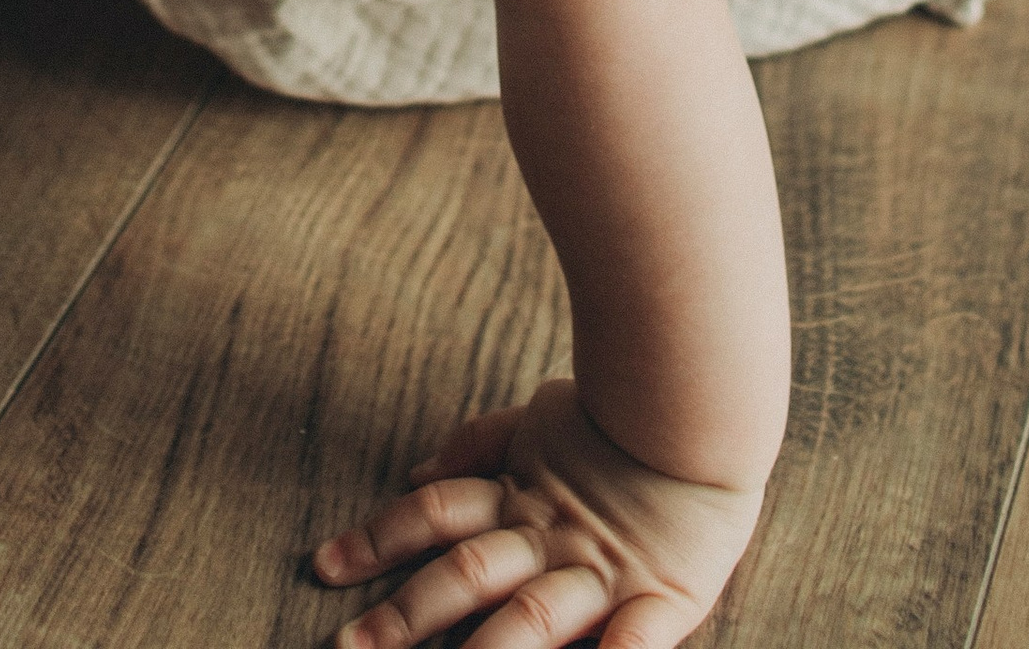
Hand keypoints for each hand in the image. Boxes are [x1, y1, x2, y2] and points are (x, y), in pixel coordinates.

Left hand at [312, 380, 767, 646]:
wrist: (704, 405)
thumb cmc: (616, 419)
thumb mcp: (537, 420)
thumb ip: (477, 449)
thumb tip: (413, 476)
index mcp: (519, 496)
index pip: (435, 513)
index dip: (379, 537)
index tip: (324, 566)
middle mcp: (549, 539)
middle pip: (466, 574)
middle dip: (405, 615)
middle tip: (350, 647)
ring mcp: (602, 574)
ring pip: (532, 620)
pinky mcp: (662, 601)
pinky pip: (636, 644)